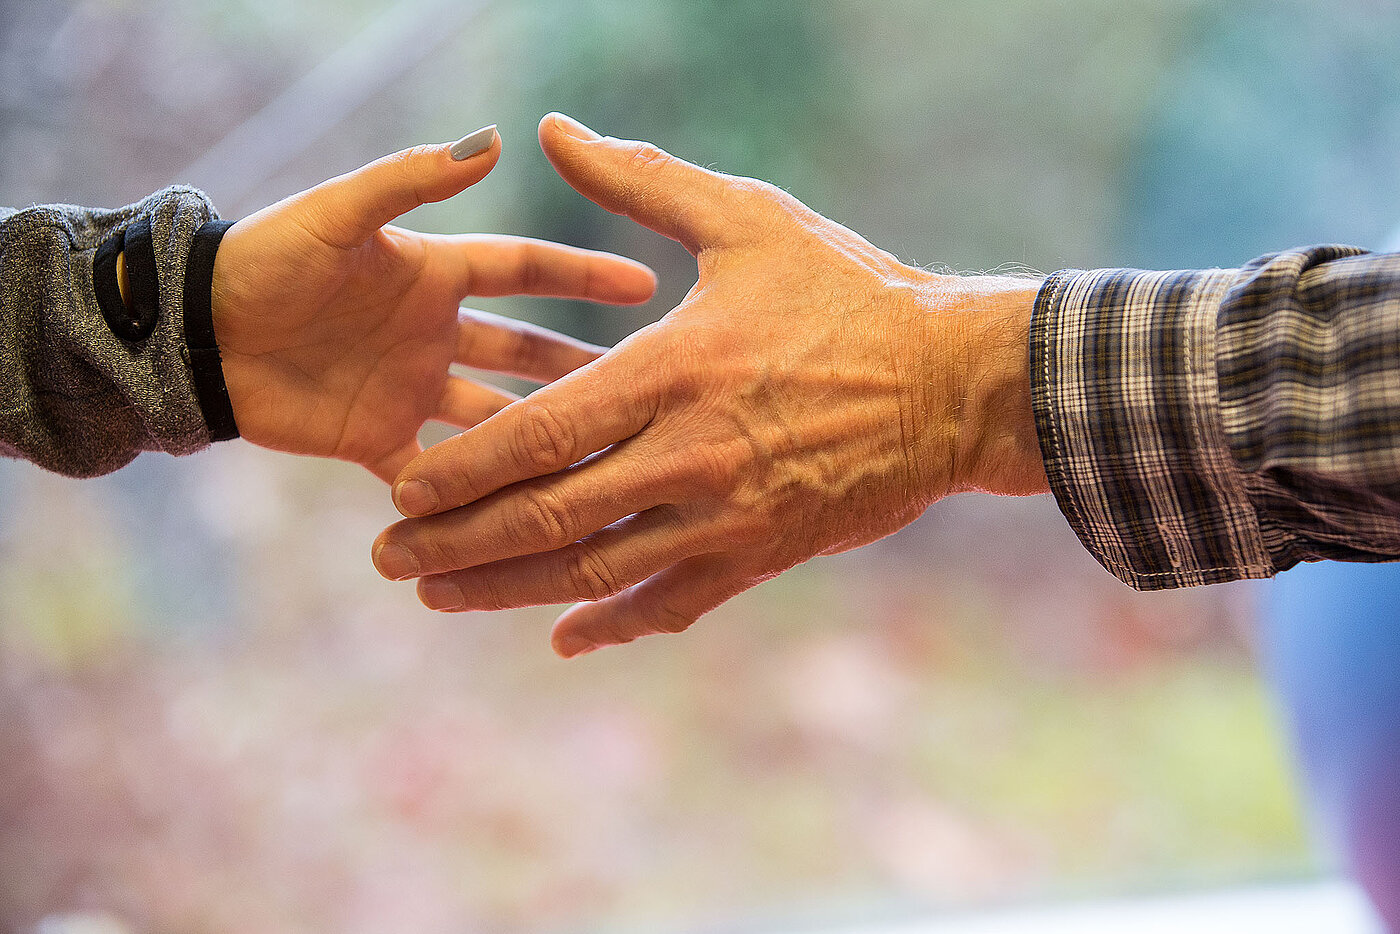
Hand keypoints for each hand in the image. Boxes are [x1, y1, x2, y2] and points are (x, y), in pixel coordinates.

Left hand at [210, 127, 656, 481]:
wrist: (195, 335)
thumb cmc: (265, 261)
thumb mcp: (340, 214)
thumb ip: (411, 178)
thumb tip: (494, 140)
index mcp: (434, 276)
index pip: (526, 271)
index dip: (583, 275)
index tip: (645, 286)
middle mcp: (435, 334)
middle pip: (525, 354)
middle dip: (580, 372)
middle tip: (642, 393)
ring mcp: (412, 390)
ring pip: (494, 423)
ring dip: (538, 445)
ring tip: (597, 468)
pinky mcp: (380, 440)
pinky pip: (435, 475)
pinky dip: (466, 500)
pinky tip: (518, 521)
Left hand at [374, 114, 1047, 654]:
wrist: (956, 384)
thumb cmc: (852, 293)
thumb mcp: (747, 221)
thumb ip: (642, 181)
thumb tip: (554, 128)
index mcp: (672, 370)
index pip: (537, 434)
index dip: (459, 468)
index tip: (399, 486)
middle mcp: (688, 454)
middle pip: (546, 516)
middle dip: (455, 542)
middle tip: (387, 558)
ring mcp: (726, 514)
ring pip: (594, 570)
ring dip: (507, 591)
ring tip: (438, 596)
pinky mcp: (763, 553)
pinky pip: (672, 602)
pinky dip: (614, 622)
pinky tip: (563, 637)